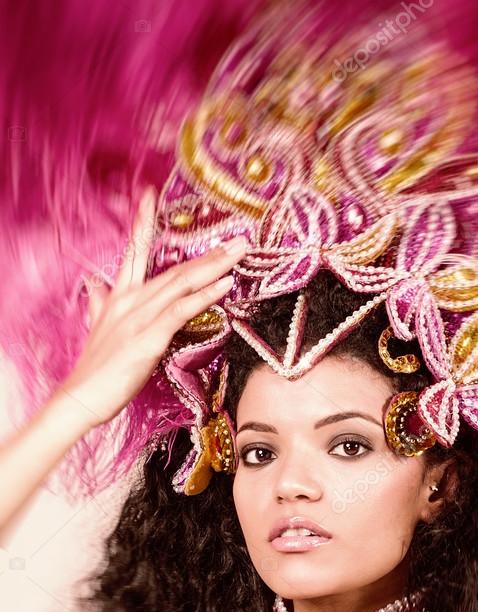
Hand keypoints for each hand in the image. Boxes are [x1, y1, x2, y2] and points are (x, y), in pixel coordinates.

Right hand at [61, 188, 246, 427]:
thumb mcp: (97, 327)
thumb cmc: (95, 367)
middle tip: (238, 239)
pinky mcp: (150, 338)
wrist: (82, 395)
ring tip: (239, 252)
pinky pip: (182, 311)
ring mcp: (140, 317)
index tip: (148, 195)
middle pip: (175, 269)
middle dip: (209, 253)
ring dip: (214, 267)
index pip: (132, 252)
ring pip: (182, 284)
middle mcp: (130, 300)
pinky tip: (224, 285)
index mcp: (118, 296)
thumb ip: (98, 303)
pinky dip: (204, 296)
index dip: (142, 223)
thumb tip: (93, 284)